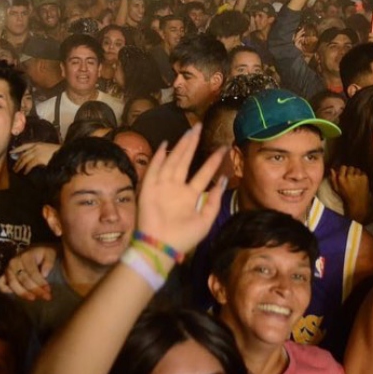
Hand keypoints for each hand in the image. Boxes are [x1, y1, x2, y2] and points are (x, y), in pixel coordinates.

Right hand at [0, 244, 58, 300]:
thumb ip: (49, 262)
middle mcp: (14, 262)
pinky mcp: (4, 275)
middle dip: (35, 290)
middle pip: (23, 280)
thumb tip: (44, 274)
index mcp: (25, 256)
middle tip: (46, 297)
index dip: (40, 283)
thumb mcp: (50, 253)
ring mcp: (8, 269)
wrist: (35, 250)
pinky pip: (0, 284)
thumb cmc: (43, 254)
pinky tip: (15, 295)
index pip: (32, 273)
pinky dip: (5, 290)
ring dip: (23, 293)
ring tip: (33, 298)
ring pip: (12, 284)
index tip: (49, 290)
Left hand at [12, 142, 59, 173]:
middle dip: (18, 161)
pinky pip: (29, 165)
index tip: (11, 152)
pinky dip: (26, 169)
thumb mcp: (47, 148)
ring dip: (20, 166)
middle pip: (23, 154)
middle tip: (14, 167)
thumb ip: (40, 151)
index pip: (24, 146)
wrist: (63, 152)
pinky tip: (25, 172)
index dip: (17, 149)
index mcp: (37, 144)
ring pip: (24, 160)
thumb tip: (33, 158)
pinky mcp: (38, 158)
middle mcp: (35, 147)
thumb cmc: (57, 151)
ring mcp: (36, 152)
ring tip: (17, 171)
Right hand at [136, 126, 226, 253]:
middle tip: (200, 126)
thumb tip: (224, 180)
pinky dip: (158, 158)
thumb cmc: (183, 237)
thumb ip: (214, 201)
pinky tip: (164, 145)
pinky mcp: (149, 188)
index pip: (204, 173)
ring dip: (180, 146)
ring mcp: (162, 186)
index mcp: (190, 195)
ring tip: (189, 132)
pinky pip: (153, 169)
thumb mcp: (205, 221)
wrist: (160, 247)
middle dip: (193, 144)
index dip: (213, 161)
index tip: (223, 148)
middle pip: (186, 161)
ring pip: (172, 161)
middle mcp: (176, 187)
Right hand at [329, 166, 369, 221]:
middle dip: (351, 171)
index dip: (344, 170)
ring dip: (357, 173)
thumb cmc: (346, 196)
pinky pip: (363, 173)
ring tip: (356, 179)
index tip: (345, 173)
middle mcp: (349, 176)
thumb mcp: (336, 189)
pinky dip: (362, 176)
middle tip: (351, 177)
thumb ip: (333, 179)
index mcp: (341, 178)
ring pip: (357, 169)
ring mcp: (358, 177)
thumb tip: (332, 169)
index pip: (343, 167)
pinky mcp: (364, 178)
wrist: (357, 202)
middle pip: (351, 167)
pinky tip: (361, 182)